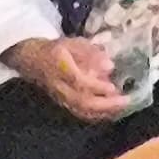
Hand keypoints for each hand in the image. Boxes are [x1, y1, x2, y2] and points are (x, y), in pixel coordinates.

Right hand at [8, 36, 138, 124]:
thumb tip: (110, 66)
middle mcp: (60, 86)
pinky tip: (111, 112)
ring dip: (103, 111)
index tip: (113, 87)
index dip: (96, 87)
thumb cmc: (57, 50)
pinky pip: (81, 113)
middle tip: (125, 101)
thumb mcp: (72, 43)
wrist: (33, 61)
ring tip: (122, 107)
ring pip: (81, 110)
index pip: (79, 82)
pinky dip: (97, 115)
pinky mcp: (63, 104)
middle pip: (81, 101)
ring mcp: (61, 98)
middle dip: (105, 104)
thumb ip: (91, 53)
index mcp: (60, 67)